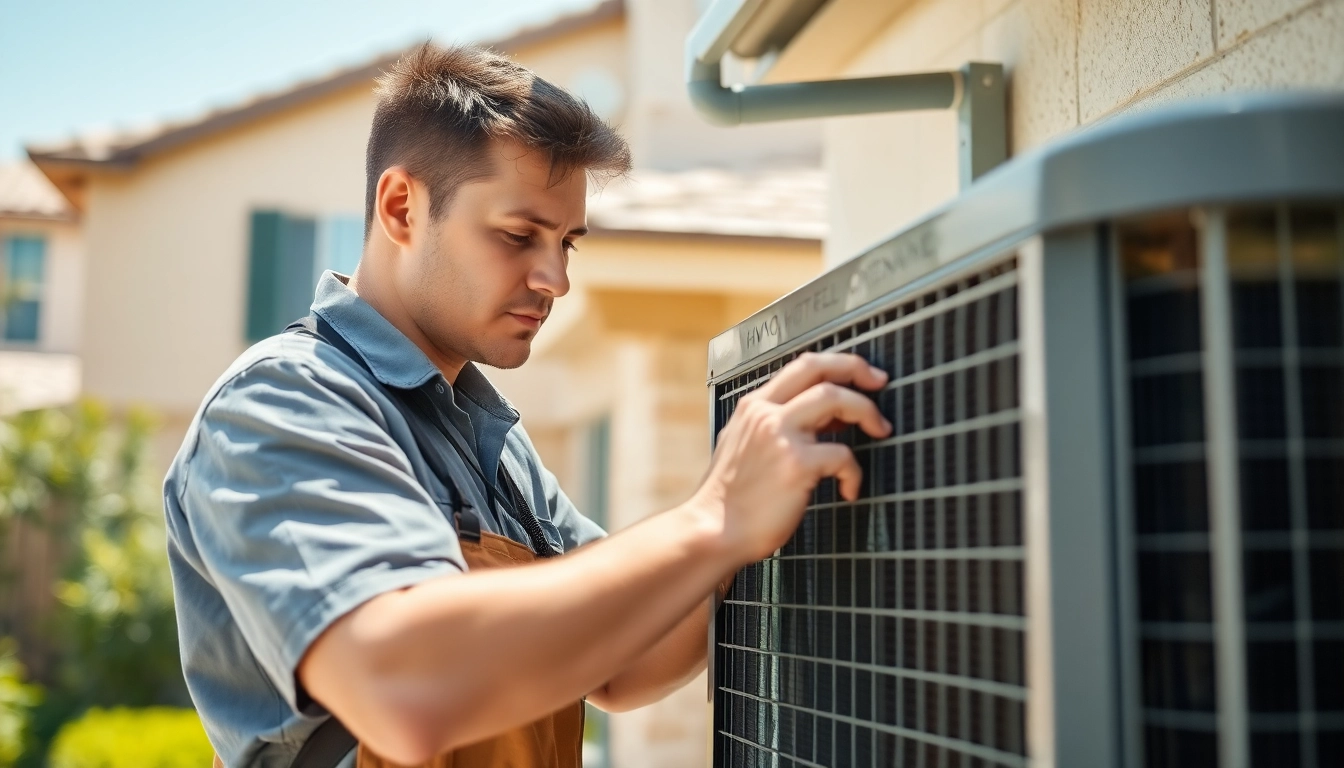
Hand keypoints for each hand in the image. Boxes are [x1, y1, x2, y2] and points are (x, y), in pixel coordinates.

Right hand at [694, 352, 890, 565]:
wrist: (713, 531)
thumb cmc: (729, 499)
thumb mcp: (741, 446)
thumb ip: (774, 427)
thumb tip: (825, 419)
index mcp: (753, 407)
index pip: (801, 365)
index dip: (837, 364)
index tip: (859, 375)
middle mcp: (766, 414)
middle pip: (819, 368)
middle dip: (857, 368)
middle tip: (879, 383)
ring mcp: (780, 437)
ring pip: (836, 398)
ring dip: (867, 411)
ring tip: (881, 430)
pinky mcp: (797, 465)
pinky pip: (844, 456)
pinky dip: (855, 473)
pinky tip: (849, 489)